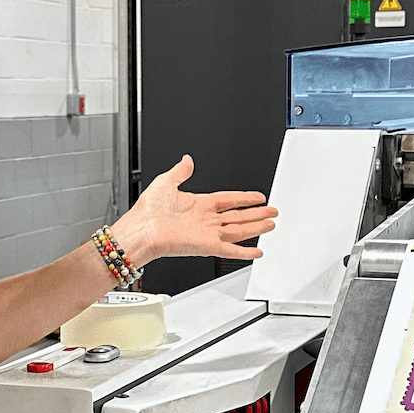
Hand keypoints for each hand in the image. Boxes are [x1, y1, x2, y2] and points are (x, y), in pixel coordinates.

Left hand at [112, 155, 276, 264]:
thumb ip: (180, 171)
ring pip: (238, 230)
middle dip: (257, 214)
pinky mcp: (206, 246)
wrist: (141, 231)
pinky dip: (244, 252)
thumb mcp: (165, 182)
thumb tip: (187, 160)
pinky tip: (257, 252)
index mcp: (198, 204)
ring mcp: (207, 234)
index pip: (228, 200)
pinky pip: (230, 250)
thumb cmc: (147, 211)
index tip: (257, 196)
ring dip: (256, 227)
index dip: (244, 198)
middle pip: (238, 216)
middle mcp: (204, 220)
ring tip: (271, 224)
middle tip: (272, 211)